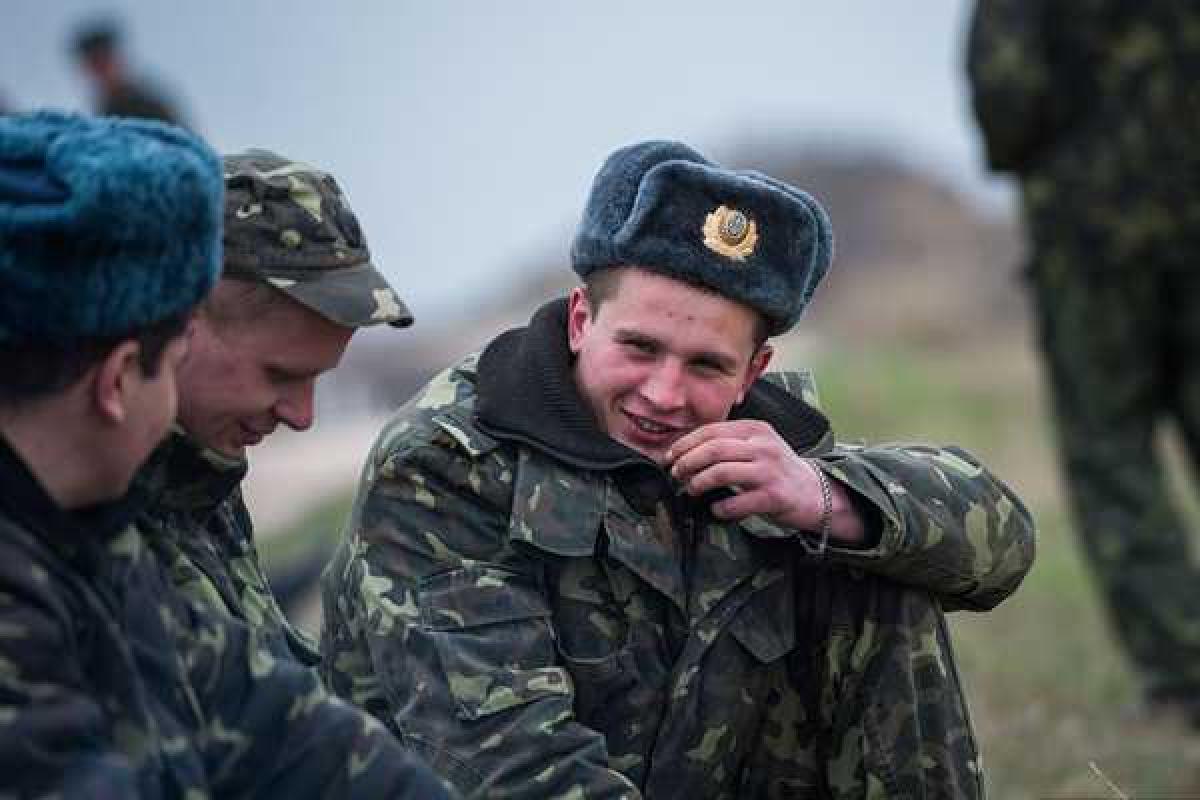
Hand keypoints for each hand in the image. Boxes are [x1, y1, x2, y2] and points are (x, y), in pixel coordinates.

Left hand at [666, 420, 865, 543]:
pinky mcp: (774, 496)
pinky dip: (720, 508)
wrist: (815, 492)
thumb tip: (685, 451)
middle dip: (687, 462)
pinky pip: (737, 502)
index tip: (670, 457)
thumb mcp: (757, 446)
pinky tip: (716, 509)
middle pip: (713, 449)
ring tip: (691, 490)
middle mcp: (763, 446)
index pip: (711, 431)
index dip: (685, 444)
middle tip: (676, 475)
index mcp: (755, 429)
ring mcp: (769, 471)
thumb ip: (729, 444)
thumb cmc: (777, 470)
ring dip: (698, 483)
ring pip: (721, 472)